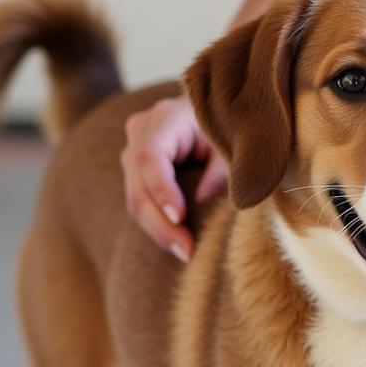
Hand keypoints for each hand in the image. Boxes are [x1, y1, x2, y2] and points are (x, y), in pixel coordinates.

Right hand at [120, 94, 227, 260]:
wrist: (219, 114)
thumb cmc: (230, 127)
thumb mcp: (231, 143)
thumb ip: (220, 168)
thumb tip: (201, 200)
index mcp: (166, 117)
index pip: (149, 157)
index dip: (161, 190)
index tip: (179, 218)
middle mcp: (142, 130)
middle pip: (138, 184)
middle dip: (160, 222)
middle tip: (187, 250)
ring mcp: (134, 149)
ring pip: (135, 198)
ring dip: (158, 230)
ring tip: (186, 251)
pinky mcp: (136, 169)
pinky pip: (141, 202)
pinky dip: (157, 224)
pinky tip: (178, 243)